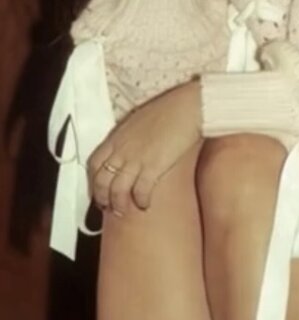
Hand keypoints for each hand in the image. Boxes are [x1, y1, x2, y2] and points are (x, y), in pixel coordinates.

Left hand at [87, 80, 201, 215]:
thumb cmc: (168, 111)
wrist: (186, 108)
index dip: (92, 180)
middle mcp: (121, 150)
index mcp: (116, 137)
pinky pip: (140, 191)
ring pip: (117, 190)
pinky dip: (141, 201)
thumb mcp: (138, 122)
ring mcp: (135, 159)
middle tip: (107, 207)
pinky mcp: (153, 167)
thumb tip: (129, 148)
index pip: (94, 163)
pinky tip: (145, 205)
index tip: (96, 189)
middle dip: (101, 198)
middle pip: (101, 181)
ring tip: (122, 211)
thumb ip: (129, 138)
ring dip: (118, 204)